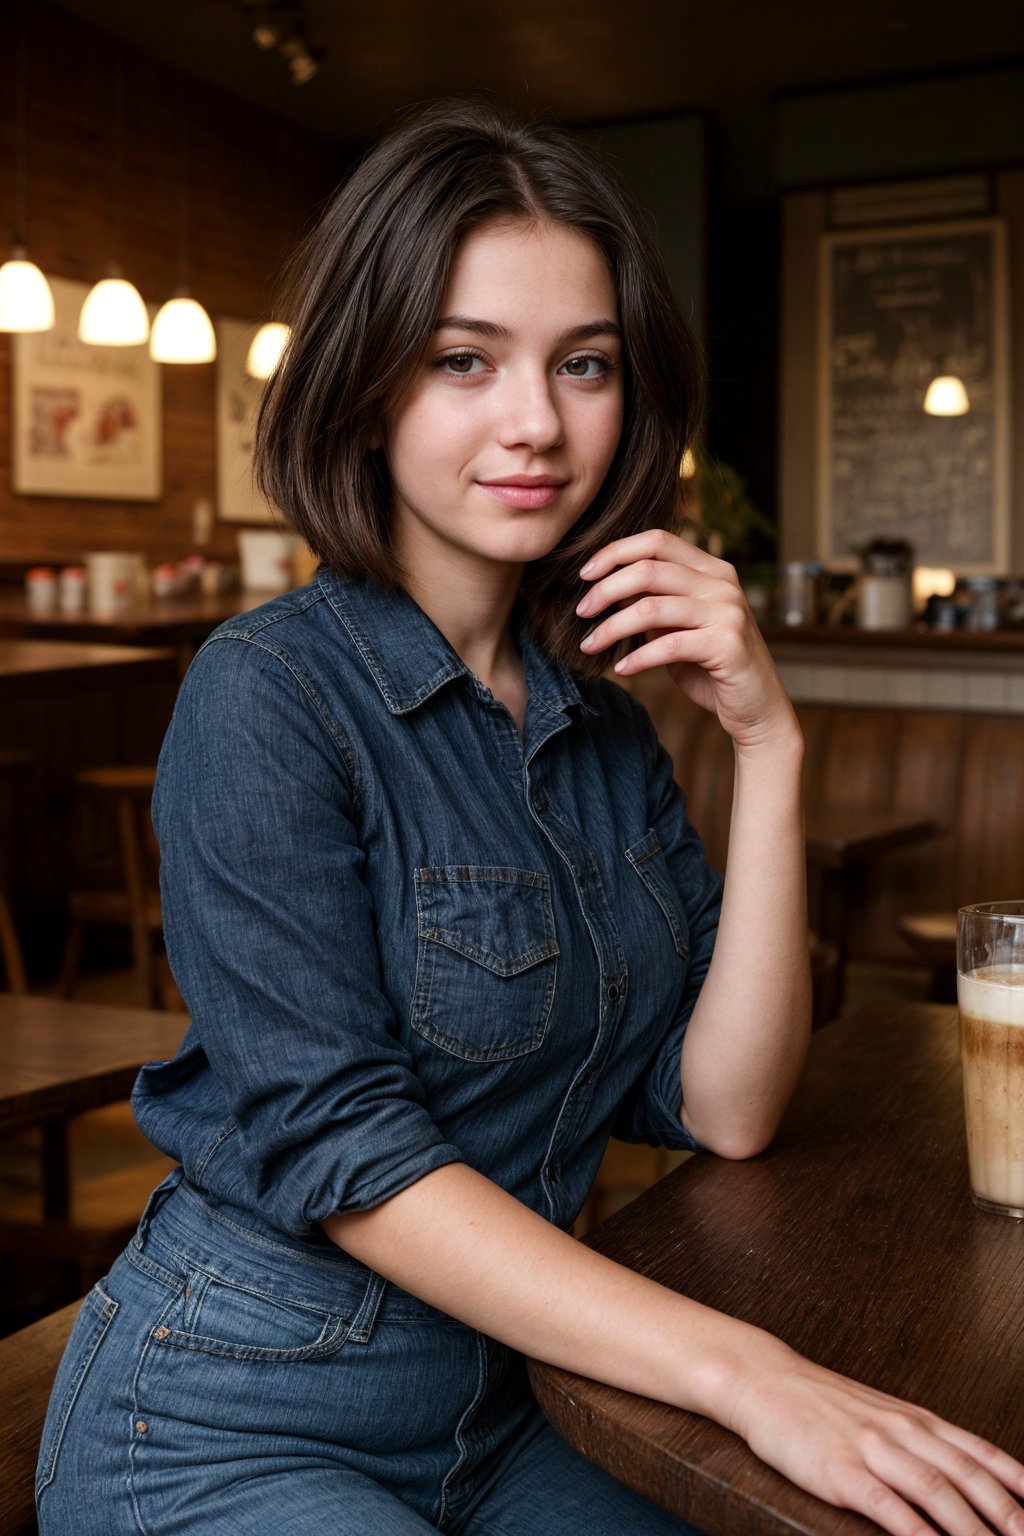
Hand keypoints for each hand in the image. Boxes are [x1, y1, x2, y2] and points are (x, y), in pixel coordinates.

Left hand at [577, 528, 795, 751]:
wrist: (756, 709)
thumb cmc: (711, 668)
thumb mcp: (678, 629)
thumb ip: (653, 604)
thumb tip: (605, 589)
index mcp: (713, 570)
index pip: (658, 541)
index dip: (617, 551)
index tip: (585, 573)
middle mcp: (723, 584)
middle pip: (649, 570)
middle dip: (605, 590)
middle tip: (580, 613)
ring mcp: (729, 612)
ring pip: (652, 608)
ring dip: (612, 627)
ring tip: (589, 644)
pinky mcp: (729, 645)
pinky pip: (668, 645)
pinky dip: (638, 658)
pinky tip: (621, 669)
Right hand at [726, 1338, 1023, 1535]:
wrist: (763, 1379)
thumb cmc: (820, 1403)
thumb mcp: (879, 1415)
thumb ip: (919, 1442)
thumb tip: (960, 1477)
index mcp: (915, 1419)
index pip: (980, 1453)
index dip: (1017, 1482)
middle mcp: (902, 1431)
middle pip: (968, 1476)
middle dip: (1007, 1513)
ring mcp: (872, 1449)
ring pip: (937, 1491)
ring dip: (974, 1528)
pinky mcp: (841, 1472)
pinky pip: (888, 1506)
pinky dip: (916, 1532)